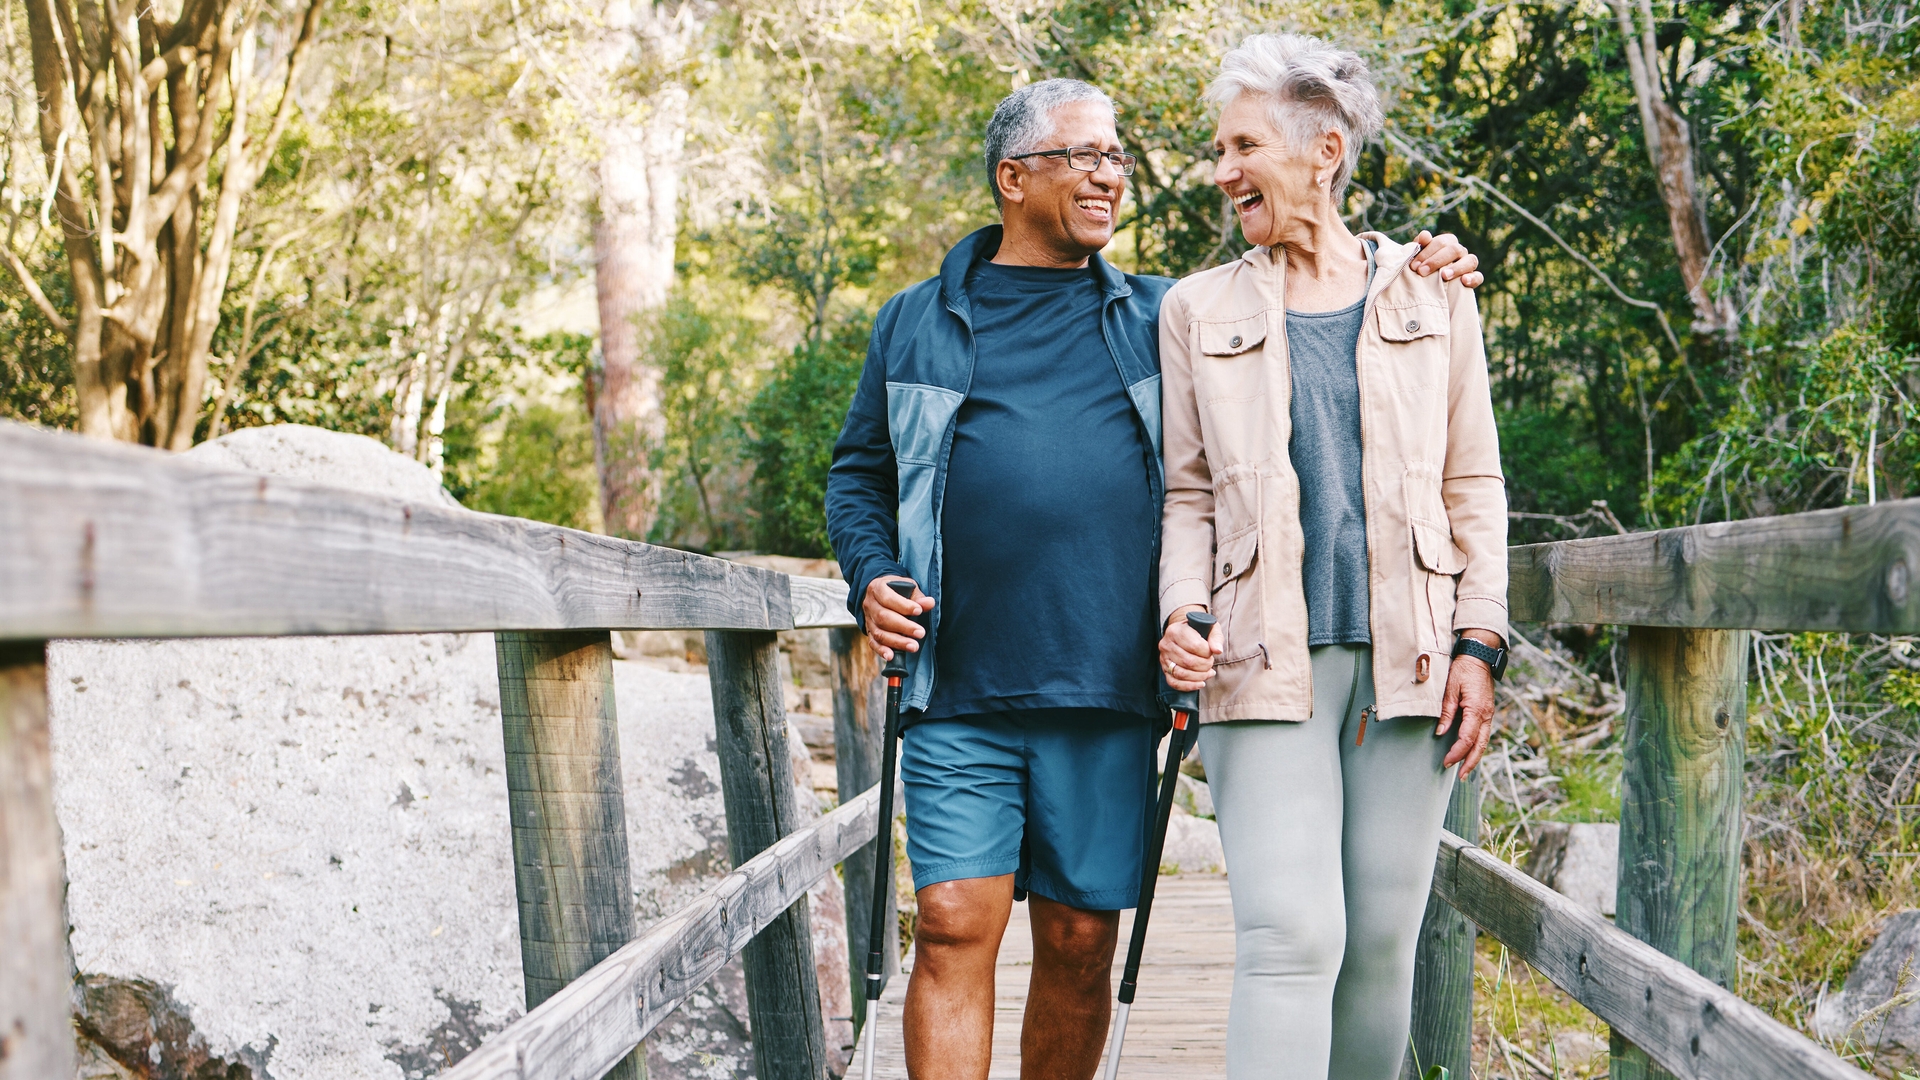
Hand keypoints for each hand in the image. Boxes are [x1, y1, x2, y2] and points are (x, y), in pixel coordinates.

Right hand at [864, 575, 932, 660]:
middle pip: (883, 618)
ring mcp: (868, 619)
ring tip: (913, 646)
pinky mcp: (869, 632)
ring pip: (879, 633)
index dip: (903, 606)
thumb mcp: (906, 586)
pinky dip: (882, 651)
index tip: (919, 611)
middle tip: (920, 633)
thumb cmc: (894, 589)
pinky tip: (891, 656)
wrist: (876, 592)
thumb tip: (929, 603)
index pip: (888, 598)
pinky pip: (873, 643)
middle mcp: (870, 604)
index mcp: (877, 588)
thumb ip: (917, 596)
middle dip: (903, 627)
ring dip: (897, 642)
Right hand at [1158, 604, 1221, 691]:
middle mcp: (1166, 644)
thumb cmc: (1198, 630)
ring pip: (1181, 674)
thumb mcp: (1210, 628)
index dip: (1207, 653)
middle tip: (1210, 662)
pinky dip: (1189, 686)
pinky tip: (1200, 683)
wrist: (1184, 632)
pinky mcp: (1164, 669)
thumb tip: (1217, 650)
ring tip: (1209, 673)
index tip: (1212, 652)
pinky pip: (1174, 682)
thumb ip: (1215, 638)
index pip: (1194, 646)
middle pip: (1188, 662)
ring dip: (1199, 677)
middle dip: (1205, 665)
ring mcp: (1163, 658)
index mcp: (1176, 630)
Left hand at [1411, 230, 1484, 288]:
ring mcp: (1468, 264)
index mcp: (1447, 243)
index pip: (1441, 242)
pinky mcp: (1474, 278)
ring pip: (1470, 260)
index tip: (1414, 266)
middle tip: (1421, 272)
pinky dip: (1473, 278)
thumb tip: (1426, 236)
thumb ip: (1418, 246)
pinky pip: (1478, 276)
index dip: (1427, 252)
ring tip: (1444, 276)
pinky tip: (1464, 281)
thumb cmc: (1420, 268)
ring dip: (1456, 268)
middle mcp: (1460, 251)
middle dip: (1436, 260)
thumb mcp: (1416, 258)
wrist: (1427, 289)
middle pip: (1455, 249)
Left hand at [1438, 631, 1502, 774]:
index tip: (1447, 762)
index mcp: (1477, 709)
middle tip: (1460, 776)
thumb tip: (1440, 732)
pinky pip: (1484, 734)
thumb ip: (1446, 712)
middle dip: (1469, 763)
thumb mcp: (1450, 688)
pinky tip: (1470, 753)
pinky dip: (1477, 746)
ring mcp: (1489, 714)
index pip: (1467, 738)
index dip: (1457, 752)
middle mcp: (1486, 715)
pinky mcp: (1487, 713)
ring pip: (1484, 742)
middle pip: (1480, 745)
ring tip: (1465, 771)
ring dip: (1475, 757)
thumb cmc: (1463, 669)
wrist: (1479, 657)